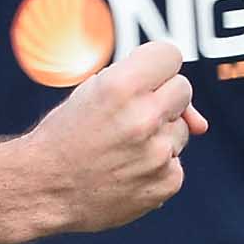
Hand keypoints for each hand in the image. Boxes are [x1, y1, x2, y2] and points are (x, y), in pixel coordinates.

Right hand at [17, 40, 203, 235]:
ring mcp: (158, 153)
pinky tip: (125, 171)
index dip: (157, 65)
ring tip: (121, 148)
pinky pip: (175, 164)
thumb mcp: (90, 92)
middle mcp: (143, 117)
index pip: (170, 55)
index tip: (146, 76)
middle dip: (161, 98)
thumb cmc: (66, 135)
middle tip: (129, 115)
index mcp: (121, 86)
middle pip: (183, 89)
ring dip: (159, 135)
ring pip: (182, 130)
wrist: (43, 188)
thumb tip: (201, 122)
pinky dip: (156, 167)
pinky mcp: (166, 183)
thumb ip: (142, 86)